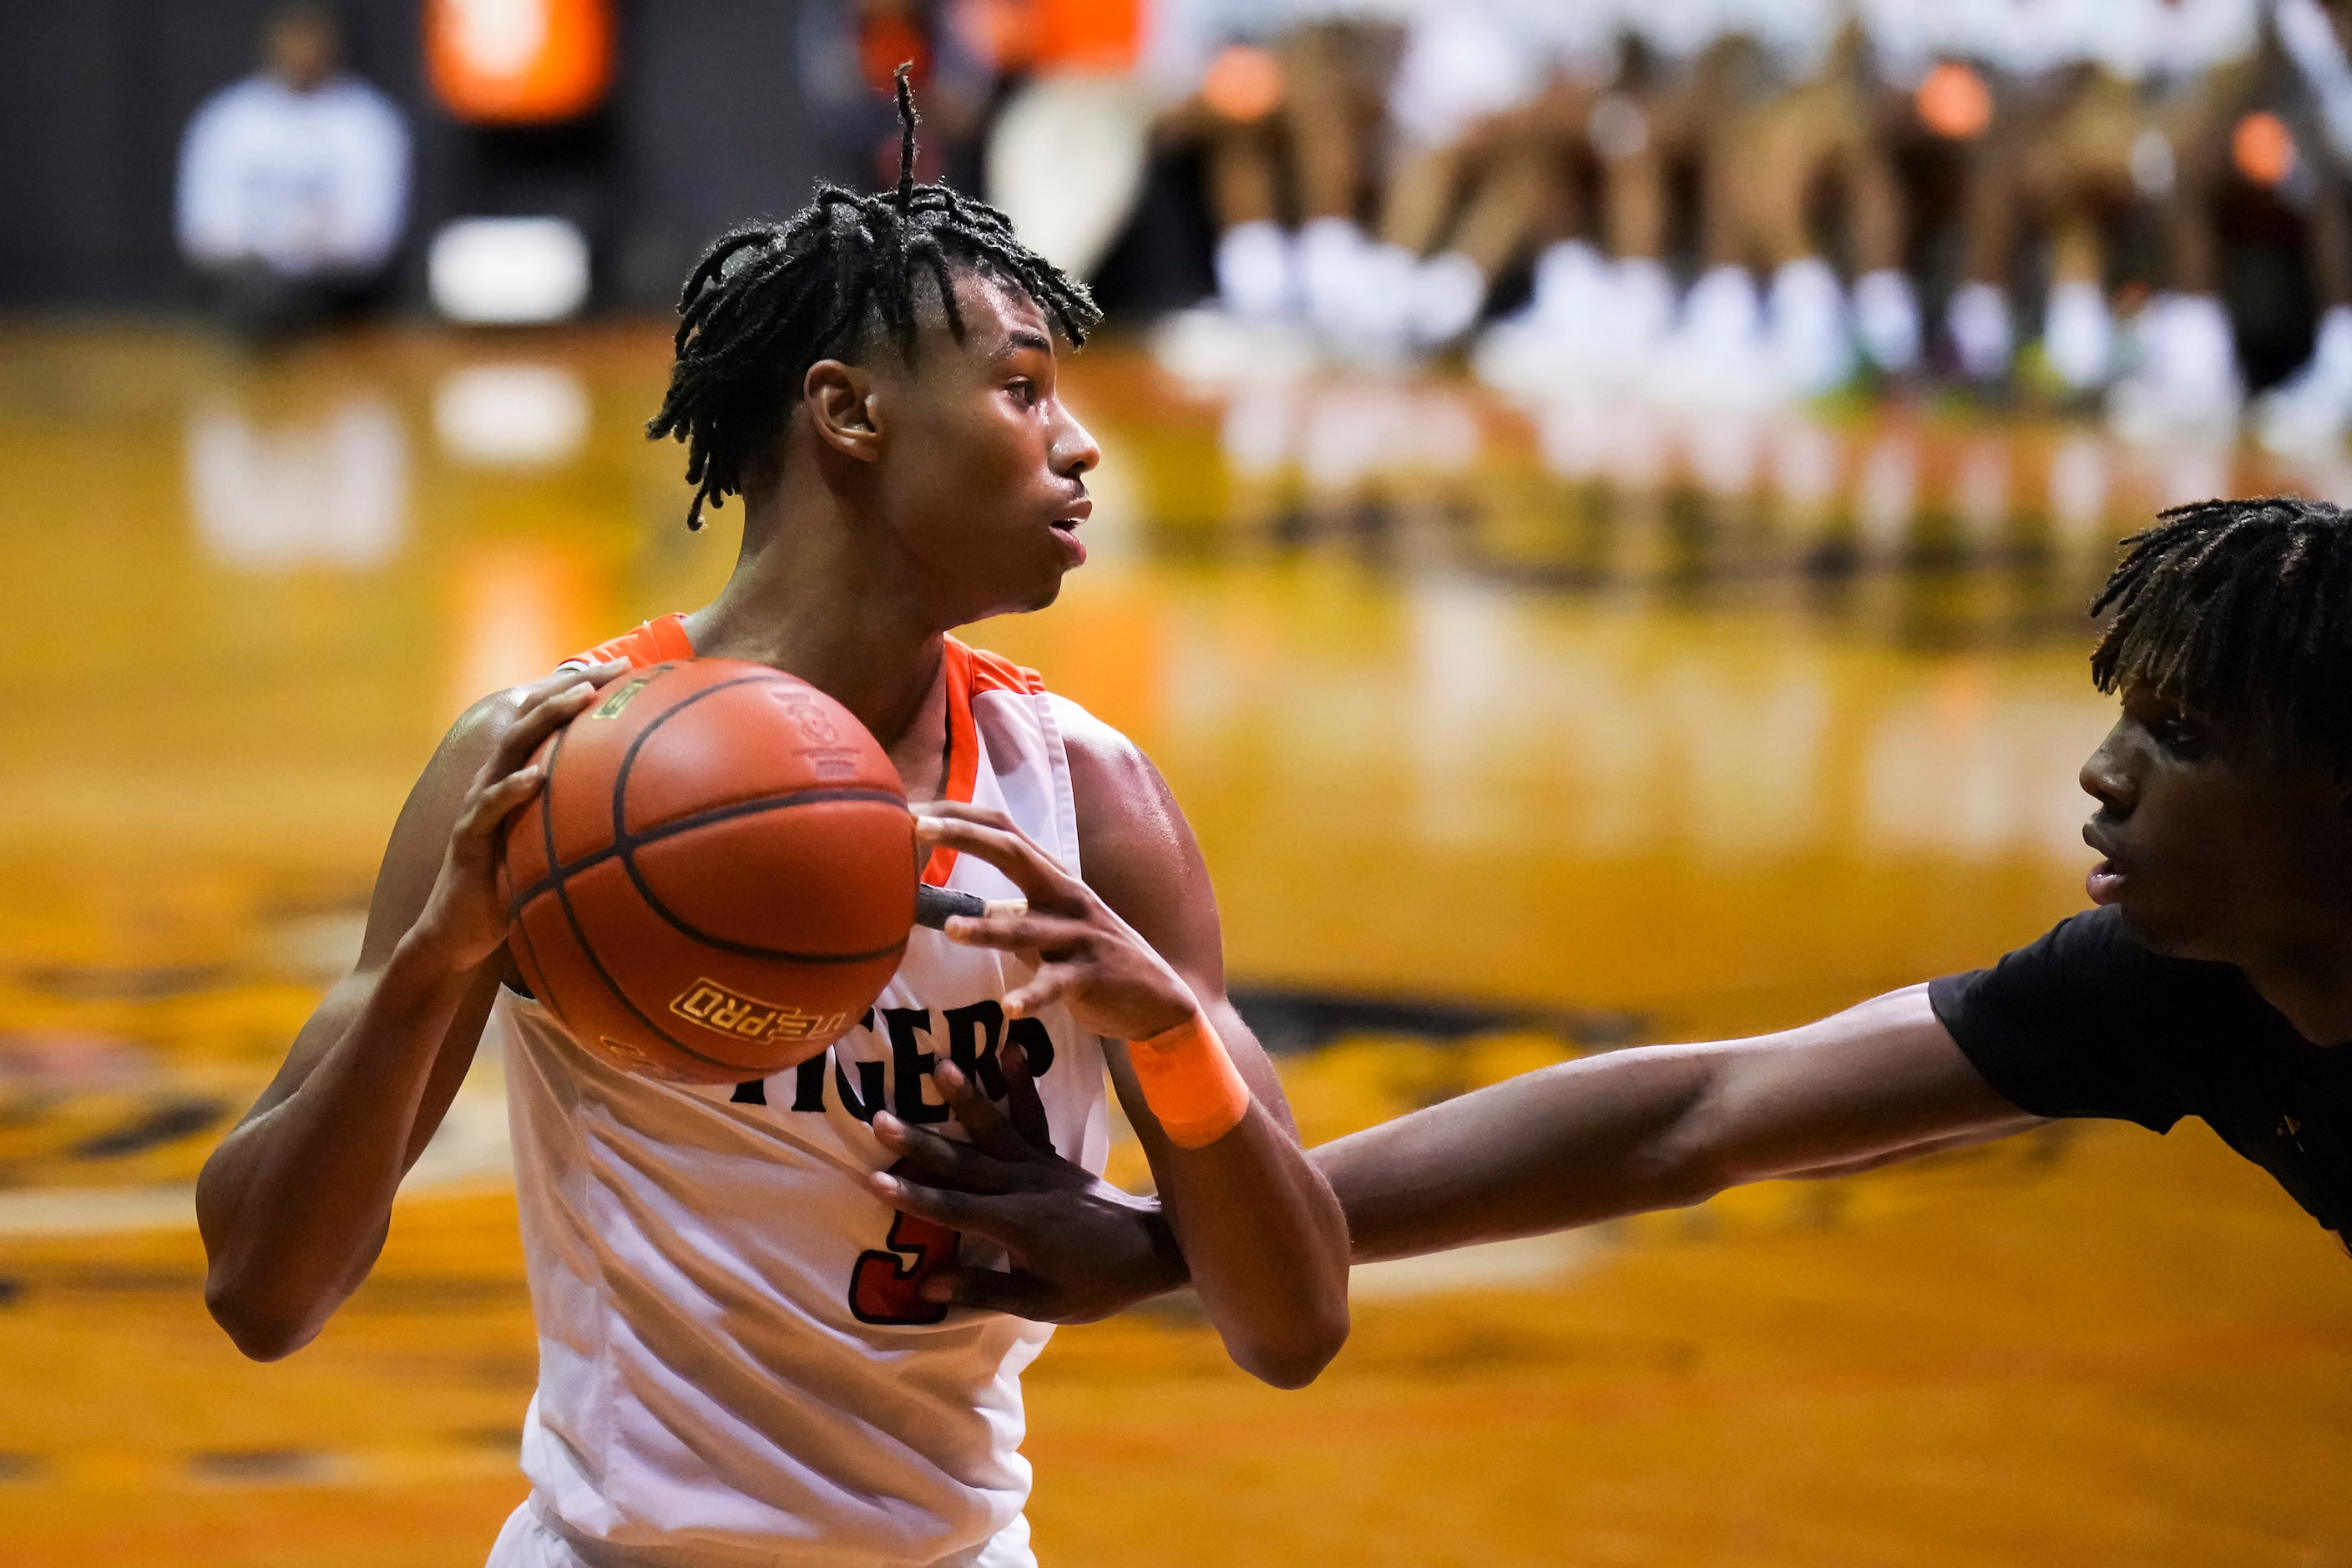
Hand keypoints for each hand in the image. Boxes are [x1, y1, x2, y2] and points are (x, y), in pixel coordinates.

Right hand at [409, 663, 623, 969]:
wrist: (460, 932)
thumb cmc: (515, 886)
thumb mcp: (557, 849)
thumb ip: (586, 823)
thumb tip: (650, 818)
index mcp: (517, 778)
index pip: (546, 722)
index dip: (580, 690)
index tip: (627, 668)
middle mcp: (497, 782)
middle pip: (529, 719)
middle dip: (567, 687)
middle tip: (610, 668)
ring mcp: (479, 807)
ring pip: (510, 750)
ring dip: (545, 719)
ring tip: (580, 697)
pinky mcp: (468, 840)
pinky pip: (488, 809)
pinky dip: (511, 791)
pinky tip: (537, 778)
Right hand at [870, 1042, 1187, 1322]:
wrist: (1152, 1250)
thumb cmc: (1097, 1284)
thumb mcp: (1044, 1302)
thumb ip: (986, 1290)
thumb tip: (927, 1284)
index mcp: (1018, 1226)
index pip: (955, 1210)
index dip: (914, 1196)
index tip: (875, 1180)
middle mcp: (1025, 1188)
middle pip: (963, 1163)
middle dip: (919, 1142)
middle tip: (880, 1118)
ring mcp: (1040, 1166)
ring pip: (994, 1129)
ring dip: (966, 1097)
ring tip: (940, 1065)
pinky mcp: (1052, 1156)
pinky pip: (1033, 1115)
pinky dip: (1020, 1083)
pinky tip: (1008, 1049)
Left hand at [913, 801, 1196, 1039]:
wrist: (1157, 997)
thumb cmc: (1088, 957)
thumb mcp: (1048, 925)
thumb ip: (1007, 911)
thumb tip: (950, 907)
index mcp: (1052, 877)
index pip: (1002, 831)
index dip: (959, 817)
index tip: (911, 811)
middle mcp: (1066, 895)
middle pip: (1013, 853)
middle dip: (963, 837)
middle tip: (915, 829)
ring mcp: (1080, 934)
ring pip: (1027, 927)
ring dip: (988, 928)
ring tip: (951, 929)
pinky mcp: (1091, 976)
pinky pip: (1056, 985)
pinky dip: (1032, 996)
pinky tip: (1010, 1009)